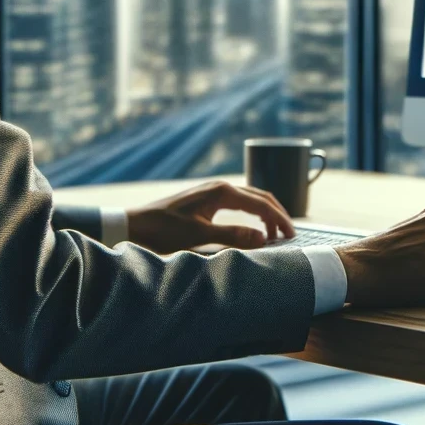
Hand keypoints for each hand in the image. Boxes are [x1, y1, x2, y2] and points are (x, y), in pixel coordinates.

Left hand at [125, 181, 295, 253]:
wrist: (134, 225)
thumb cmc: (163, 231)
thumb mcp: (199, 236)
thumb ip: (233, 236)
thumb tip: (263, 238)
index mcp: (221, 192)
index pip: (261, 203)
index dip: (278, 220)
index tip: (290, 236)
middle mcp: (220, 187)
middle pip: (260, 196)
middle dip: (277, 214)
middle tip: (289, 234)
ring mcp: (212, 191)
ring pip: (250, 198)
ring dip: (265, 213)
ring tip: (274, 234)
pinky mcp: (206, 199)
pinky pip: (238, 203)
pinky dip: (252, 213)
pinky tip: (252, 227)